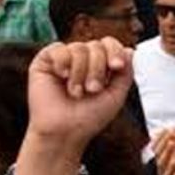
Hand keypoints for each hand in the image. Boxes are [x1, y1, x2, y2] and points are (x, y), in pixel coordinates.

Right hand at [25, 38, 133, 155]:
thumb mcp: (116, 95)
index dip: (115, 51)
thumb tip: (130, 50)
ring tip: (76, 92)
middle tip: (92, 90)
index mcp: (100, 66)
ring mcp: (64, 59)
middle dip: (98, 69)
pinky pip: (57, 48)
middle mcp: (82, 60)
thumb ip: (126, 73)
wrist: (66, 131)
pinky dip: (63, 63)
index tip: (117, 66)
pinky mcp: (45, 61)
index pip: (109, 44)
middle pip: (96, 45)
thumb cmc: (90, 117)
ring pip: (78, 47)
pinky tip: (62, 77)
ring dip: (81, 72)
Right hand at [152, 127, 174, 174]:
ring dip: (167, 153)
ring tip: (172, 143)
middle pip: (159, 154)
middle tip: (170, 133)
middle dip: (164, 142)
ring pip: (162, 164)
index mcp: (163, 161)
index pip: (159, 147)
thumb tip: (174, 128)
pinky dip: (171, 169)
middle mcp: (161, 168)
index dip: (162, 138)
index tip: (168, 128)